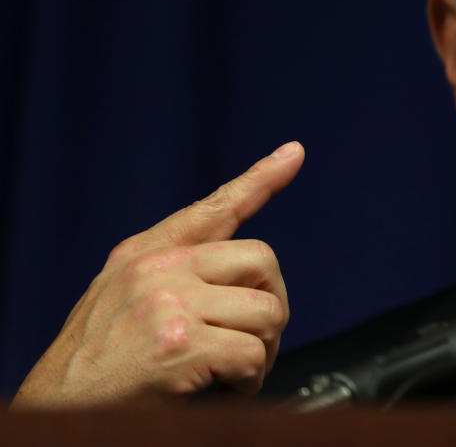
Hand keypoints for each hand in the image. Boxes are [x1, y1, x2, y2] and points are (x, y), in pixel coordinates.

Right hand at [10, 142, 302, 408]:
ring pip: (267, 311)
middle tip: (254, 341)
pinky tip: (228, 388)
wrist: (54, 409)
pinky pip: (252, 354)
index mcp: (145, 254)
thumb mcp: (119, 297)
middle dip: (270, 306)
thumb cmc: (91, 364)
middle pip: (262, 261)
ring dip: (263, 350)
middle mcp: (157, 268)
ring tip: (236, 371)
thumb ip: (171, 273)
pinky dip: (250, 379)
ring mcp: (168, 303)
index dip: (260, 179)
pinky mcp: (178, 344)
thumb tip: (233, 270)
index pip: (215, 207)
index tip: (293, 154)